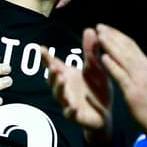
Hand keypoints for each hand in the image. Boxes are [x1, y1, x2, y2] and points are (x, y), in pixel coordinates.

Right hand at [41, 27, 112, 145]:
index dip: (47, 58)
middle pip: (53, 80)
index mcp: (67, 75)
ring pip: (60, 95)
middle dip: (52, 73)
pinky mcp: (75, 116)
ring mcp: (68, 102)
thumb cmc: (96, 90)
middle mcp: (64, 88)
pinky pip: (70, 114)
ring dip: (59, 88)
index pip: (54, 65)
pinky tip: (72, 106)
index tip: (42, 49)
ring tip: (62, 79)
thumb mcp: (96, 69)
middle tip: (54, 66)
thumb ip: (91, 52)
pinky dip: (70, 110)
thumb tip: (89, 29)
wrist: (105, 114)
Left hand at [90, 24, 146, 146]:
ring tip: (99, 36)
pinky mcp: (133, 91)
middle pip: (127, 48)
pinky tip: (103, 58)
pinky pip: (121, 76)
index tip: (105, 28)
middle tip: (99, 26)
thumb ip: (137, 67)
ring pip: (124, 58)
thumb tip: (127, 55)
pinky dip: (112, 66)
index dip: (117, 35)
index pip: (131, 45)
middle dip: (112, 36)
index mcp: (146, 65)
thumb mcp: (146, 79)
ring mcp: (139, 80)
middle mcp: (144, 69)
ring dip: (111, 46)